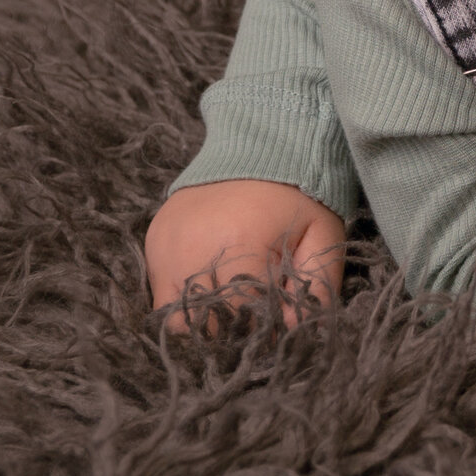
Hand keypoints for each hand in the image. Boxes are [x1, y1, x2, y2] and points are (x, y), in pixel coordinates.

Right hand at [144, 179, 345, 328]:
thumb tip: (292, 330)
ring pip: (171, 314)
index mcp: (239, 243)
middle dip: (223, 333)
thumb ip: (316, 285)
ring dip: (199, 319)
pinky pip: (159, 290)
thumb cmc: (299, 194)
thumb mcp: (322, 236)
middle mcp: (192, 246)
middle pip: (197, 324)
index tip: (269, 333)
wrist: (262, 142)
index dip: (253, 334)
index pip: (235, 319)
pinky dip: (182, 297)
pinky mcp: (153, 239)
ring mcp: (166, 243)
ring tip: (228, 303)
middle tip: (248, 322)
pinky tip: (210, 282)